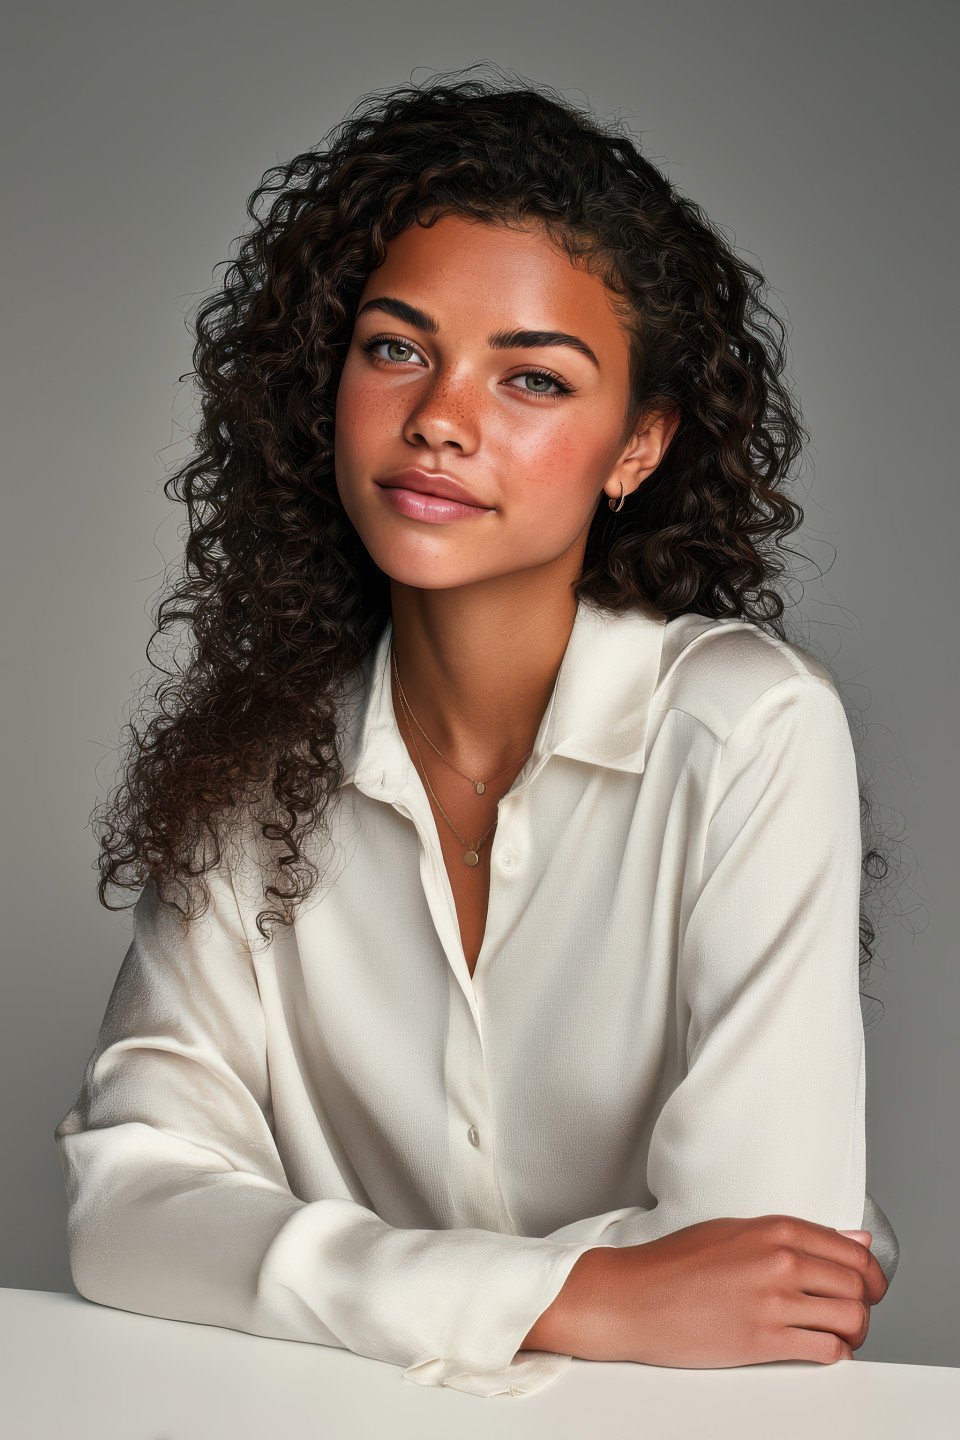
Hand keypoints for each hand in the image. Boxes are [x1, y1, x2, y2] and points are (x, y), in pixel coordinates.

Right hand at [561, 1214, 888, 1367]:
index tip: (869, 1285)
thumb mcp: (736, 1231)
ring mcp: (773, 1301)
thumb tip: (852, 1240)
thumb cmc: (675, 1263)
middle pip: (858, 1284)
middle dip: (867, 1302)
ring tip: (843, 1334)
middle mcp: (779, 1261)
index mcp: (774, 1229)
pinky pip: (826, 1350)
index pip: (851, 1250)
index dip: (870, 1272)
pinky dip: (837, 1354)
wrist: (635, 1297)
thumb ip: (795, 1235)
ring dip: (857, 1331)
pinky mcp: (763, 1340)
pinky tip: (825, 1350)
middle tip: (857, 1311)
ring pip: (851, 1318)